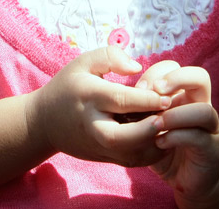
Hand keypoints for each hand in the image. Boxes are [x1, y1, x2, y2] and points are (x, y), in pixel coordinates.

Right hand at [28, 46, 171, 166]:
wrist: (45, 123)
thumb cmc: (69, 86)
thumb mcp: (83, 63)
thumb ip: (110, 57)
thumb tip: (137, 67)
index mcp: (89, 96)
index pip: (119, 100)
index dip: (145, 99)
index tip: (166, 96)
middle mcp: (92, 124)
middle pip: (119, 137)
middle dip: (146, 131)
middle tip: (167, 119)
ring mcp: (98, 144)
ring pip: (128, 155)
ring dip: (154, 145)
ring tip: (173, 128)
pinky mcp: (104, 157)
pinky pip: (131, 161)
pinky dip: (151, 155)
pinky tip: (165, 139)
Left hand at [140, 63, 218, 203]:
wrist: (188, 180)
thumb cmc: (163, 146)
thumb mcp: (148, 122)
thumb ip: (140, 107)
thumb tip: (117, 92)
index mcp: (185, 94)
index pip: (178, 67)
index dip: (158, 71)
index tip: (138, 87)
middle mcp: (201, 106)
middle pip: (200, 77)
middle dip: (176, 79)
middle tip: (154, 91)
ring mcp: (209, 128)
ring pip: (203, 110)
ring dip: (176, 115)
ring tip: (155, 123)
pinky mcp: (210, 150)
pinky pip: (198, 137)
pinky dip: (176, 137)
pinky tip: (159, 143)